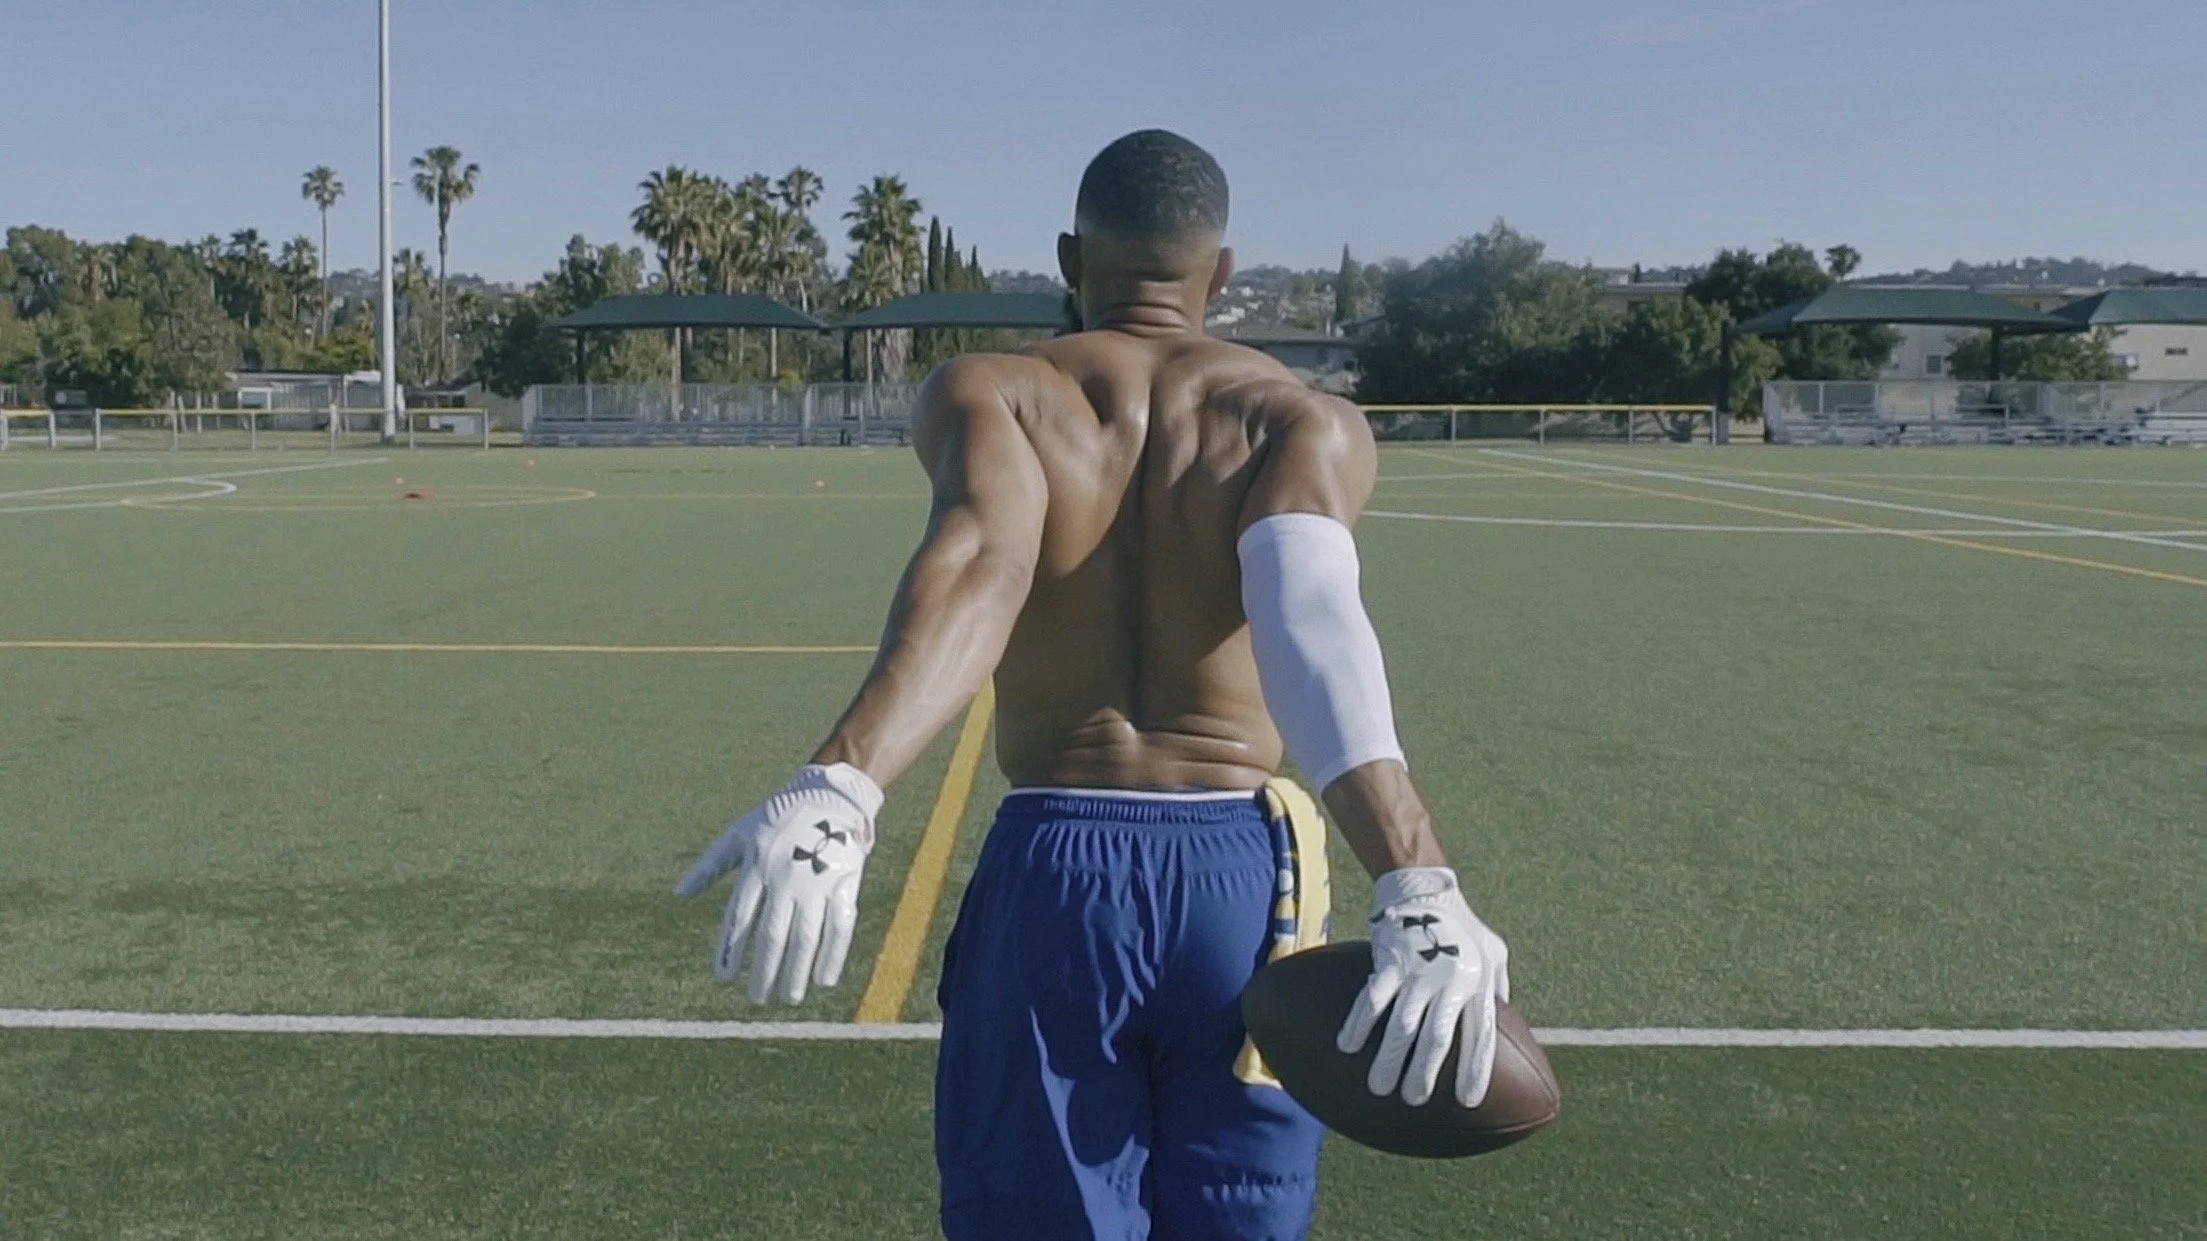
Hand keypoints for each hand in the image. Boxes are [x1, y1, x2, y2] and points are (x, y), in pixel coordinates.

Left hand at [675, 763, 883, 1003]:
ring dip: (795, 972)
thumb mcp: (739, 834)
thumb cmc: (778, 817)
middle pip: (772, 935)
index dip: (731, 951)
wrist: (830, 793)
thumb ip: (710, 866)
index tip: (724, 980)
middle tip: (756, 999)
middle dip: (764, 972)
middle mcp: (785, 876)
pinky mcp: (845, 882)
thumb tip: (679, 894)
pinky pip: (840, 926)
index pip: (739, 918)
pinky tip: (823, 980)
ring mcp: (817, 880)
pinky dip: (832, 955)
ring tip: (787, 998)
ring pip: (804, 936)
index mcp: (756, 865)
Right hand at [1337, 867, 1509, 1106]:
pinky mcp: (1390, 961)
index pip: (1480, 1036)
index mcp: (1478, 984)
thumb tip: (1509, 1023)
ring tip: (1378, 1087)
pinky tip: (1347, 1047)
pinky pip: (1372, 998)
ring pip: (1403, 1024)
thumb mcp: (1495, 952)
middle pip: (1438, 1038)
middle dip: (1424, 1073)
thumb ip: (1500, 988)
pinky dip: (1359, 1023)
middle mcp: (1450, 982)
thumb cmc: (1463, 926)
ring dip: (1389, 1058)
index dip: (1474, 1070)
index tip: (1467, 1102)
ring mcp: (1419, 972)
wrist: (1426, 889)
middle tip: (1412, 1101)